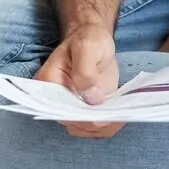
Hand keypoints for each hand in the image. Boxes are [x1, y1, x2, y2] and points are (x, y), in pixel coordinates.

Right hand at [33, 23, 122, 138]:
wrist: (95, 40)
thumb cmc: (88, 39)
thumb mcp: (87, 47)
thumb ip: (85, 71)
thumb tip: (91, 99)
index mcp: (47, 84)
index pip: (58, 110)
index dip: (78, 117)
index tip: (98, 114)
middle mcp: (56, 100)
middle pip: (73, 123)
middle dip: (95, 123)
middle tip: (115, 114)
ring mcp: (72, 107)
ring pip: (85, 129)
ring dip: (104, 126)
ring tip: (120, 114)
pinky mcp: (87, 110)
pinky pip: (96, 127)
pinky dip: (109, 125)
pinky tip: (121, 115)